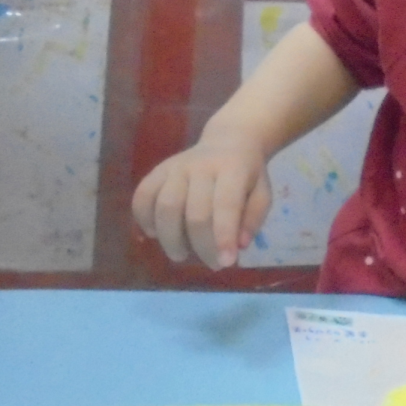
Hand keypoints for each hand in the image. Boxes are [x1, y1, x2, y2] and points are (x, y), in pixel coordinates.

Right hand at [131, 125, 271, 268]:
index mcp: (233, 169)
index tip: (227, 263)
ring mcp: (176, 166)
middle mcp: (201, 166)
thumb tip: (239, 245)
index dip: (224, 237)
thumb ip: (254, 217)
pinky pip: (142, 195)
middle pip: (194, 212)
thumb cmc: (247, 174)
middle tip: (211, 264)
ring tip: (180, 254)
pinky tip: (154, 234)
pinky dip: (143, 219)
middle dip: (201, 245)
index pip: (226, 205)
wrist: (229, 141)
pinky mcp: (158, 170)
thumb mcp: (262, 192)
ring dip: (170, 238)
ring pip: (165, 206)